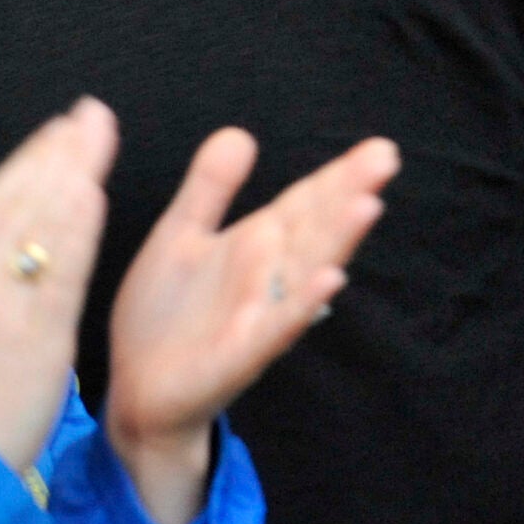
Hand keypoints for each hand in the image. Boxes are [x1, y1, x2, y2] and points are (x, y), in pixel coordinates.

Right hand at [0, 100, 114, 473]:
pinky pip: (55, 268)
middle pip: (15, 201)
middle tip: (88, 116)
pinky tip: (94, 194)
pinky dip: (74, 225)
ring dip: (69, 172)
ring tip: (97, 136)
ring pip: (35, 223)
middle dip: (54, 152)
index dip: (26, 165)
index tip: (55, 135)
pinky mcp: (29, 332)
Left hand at [104, 129, 396, 523]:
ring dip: (338, 240)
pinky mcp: (240, 354)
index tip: (380, 148)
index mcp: (256, 245)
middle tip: (387, 158)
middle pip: (316, 228)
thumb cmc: (164, 316)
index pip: (306, 202)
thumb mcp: (181, 235)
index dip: (339, 174)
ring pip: (307, 271)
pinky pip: (277, 326)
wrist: (136, 391)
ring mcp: (260, 315)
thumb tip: (242, 133)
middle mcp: (268, 277)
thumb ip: (210, 187)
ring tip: (367, 204)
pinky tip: (330, 279)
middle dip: (350, 193)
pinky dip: (304, 303)